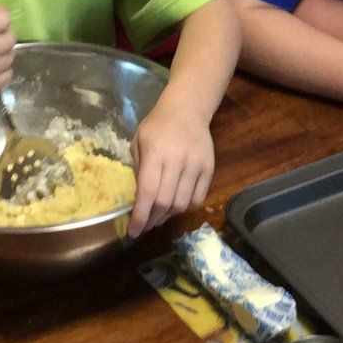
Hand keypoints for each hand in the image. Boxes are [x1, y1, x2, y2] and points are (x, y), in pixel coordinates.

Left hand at [128, 100, 215, 235]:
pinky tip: (175, 206)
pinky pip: (198, 198)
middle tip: (144, 226)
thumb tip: (140, 201)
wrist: (187, 110)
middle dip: (152, 220)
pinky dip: (185, 208)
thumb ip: (138, 171)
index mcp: (155, 153)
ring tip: (158, 217)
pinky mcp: (209, 169)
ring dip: (168, 216)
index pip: (148, 193)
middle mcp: (177, 160)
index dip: (140, 216)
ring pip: (182, 204)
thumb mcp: (138, 142)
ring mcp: (196, 165)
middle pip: (166, 202)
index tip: (133, 232)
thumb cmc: (157, 126)